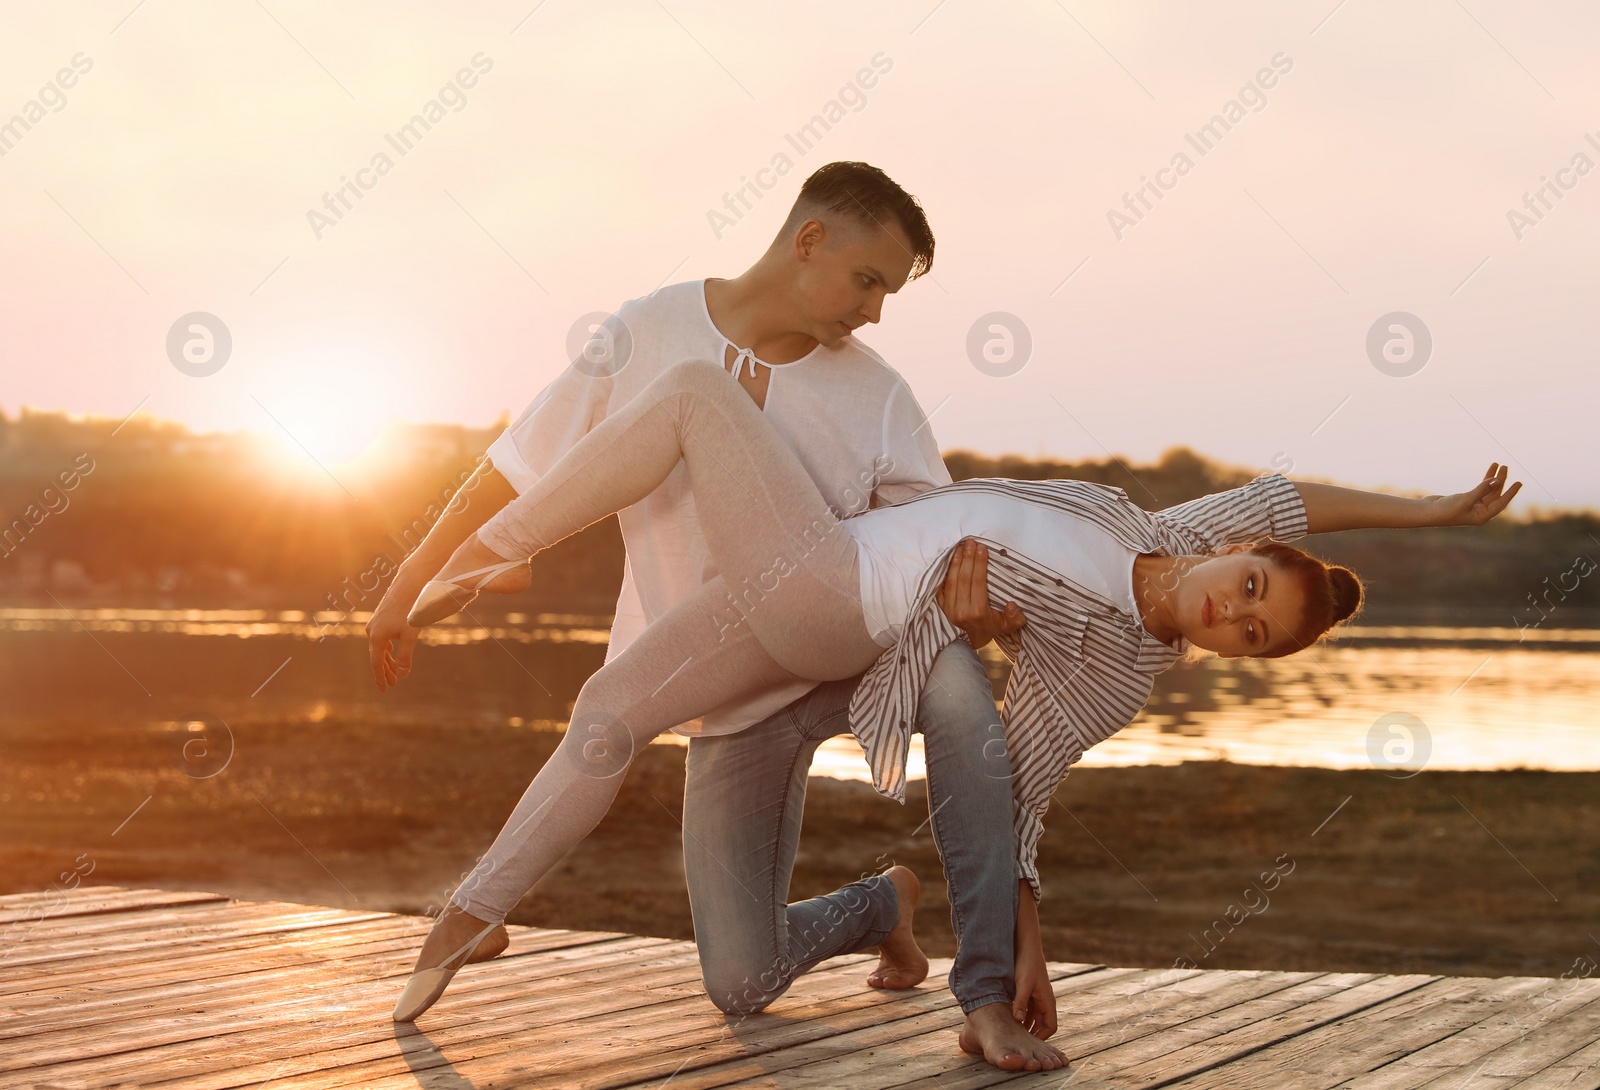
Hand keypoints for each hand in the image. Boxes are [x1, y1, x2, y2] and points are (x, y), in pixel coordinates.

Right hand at [366, 575, 422, 691]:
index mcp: (376, 637)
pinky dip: (387, 649)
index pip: (376, 663)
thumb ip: (405, 656)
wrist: (408, 586)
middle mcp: (372, 631)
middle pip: (377, 656)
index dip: (380, 677)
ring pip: (379, 648)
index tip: (385, 689)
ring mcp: (375, 623)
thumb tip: (402, 674)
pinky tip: (391, 654)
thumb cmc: (410, 610)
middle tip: (392, 685)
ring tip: (394, 674)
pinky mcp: (380, 618)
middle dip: (385, 671)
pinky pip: (382, 639)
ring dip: (387, 661)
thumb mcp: (410, 636)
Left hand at [936, 538, 1024, 648]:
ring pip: (951, 579)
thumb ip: (1014, 617)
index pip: (977, 582)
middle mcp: (960, 610)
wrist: (975, 639)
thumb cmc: (994, 627)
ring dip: (956, 561)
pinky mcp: (941, 606)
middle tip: (971, 542)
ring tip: (961, 546)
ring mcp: (948, 608)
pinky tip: (952, 558)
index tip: (982, 548)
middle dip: (967, 557)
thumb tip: (1012, 605)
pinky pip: (942, 585)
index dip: (979, 563)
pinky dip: (946, 570)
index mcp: (977, 612)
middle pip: (963, 578)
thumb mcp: (1010, 625)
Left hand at [1012, 934, 1057, 1038]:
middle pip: (1041, 1024)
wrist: (1025, 946)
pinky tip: (1008, 1019)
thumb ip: (1020, 1001)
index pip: (1051, 1026)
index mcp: (1047, 1001)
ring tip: (1012, 1034)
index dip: (1042, 1037)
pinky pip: (1026, 1009)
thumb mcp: (1023, 983)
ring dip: (1025, 1025)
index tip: (1029, 1043)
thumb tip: (1018, 1020)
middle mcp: (1044, 1001)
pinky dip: (1020, 1016)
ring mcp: (1036, 997)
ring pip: (1033, 1017)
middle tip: (1018, 1042)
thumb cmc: (1027, 964)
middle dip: (1032, 1034)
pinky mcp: (1028, 992)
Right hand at [1426, 463, 1521, 526]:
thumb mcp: (1466, 499)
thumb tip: (1497, 480)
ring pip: (1488, 490)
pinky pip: (1480, 488)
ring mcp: (1473, 506)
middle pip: (1495, 494)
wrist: (1427, 512)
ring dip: (1493, 478)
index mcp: (1482, 516)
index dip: (1510, 493)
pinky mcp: (1466, 499)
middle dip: (1501, 481)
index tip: (1519, 482)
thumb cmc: (1445, 510)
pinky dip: (1485, 480)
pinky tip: (1489, 472)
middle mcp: (1480, 512)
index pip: (1501, 503)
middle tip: (1505, 467)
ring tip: (1498, 465)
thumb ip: (1482, 489)